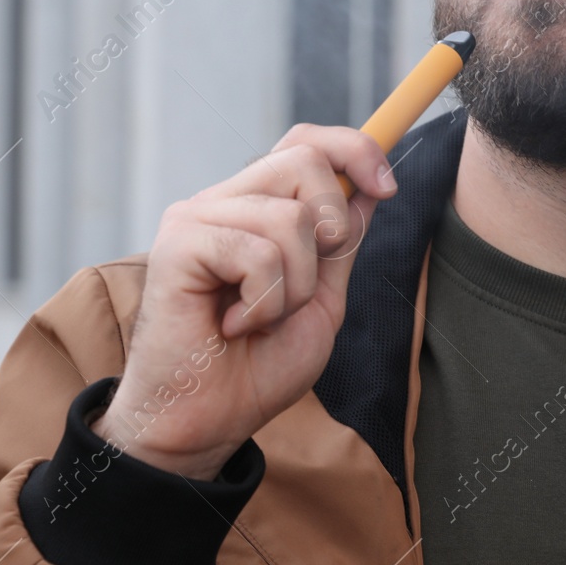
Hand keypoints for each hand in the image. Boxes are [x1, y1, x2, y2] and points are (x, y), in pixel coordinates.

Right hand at [89, 124, 394, 478]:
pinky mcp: (178, 244)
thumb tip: (368, 187)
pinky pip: (257, 253)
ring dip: (296, 287)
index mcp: (257, 207)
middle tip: (303, 288)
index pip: (305, 142)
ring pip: (290, 216)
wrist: (209, 422)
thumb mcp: (322, 299)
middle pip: (303, 161)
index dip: (354, 149)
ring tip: (259, 320)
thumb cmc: (258, 367)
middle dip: (332, 230)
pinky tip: (234, 327)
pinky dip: (264, 303)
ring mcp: (196, 217)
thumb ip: (341, 244)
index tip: (386, 186)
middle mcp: (224, 201)